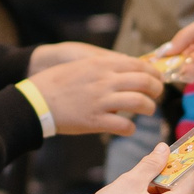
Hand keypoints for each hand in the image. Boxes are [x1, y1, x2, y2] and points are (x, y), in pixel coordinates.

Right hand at [24, 48, 164, 137]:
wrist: (35, 101)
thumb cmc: (56, 82)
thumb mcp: (82, 65)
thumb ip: (105, 66)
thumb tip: (127, 69)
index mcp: (102, 64)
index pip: (139, 65)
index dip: (153, 72)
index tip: (157, 78)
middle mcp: (105, 81)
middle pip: (145, 82)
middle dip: (157, 90)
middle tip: (157, 96)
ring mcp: (101, 101)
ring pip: (139, 103)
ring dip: (149, 108)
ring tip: (148, 111)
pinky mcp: (95, 121)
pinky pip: (123, 126)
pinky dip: (130, 128)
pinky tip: (128, 128)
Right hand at [165, 0, 193, 76]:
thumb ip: (186, 37)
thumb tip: (166, 51)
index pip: (187, 45)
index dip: (174, 52)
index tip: (159, 59)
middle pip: (193, 58)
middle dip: (180, 62)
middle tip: (166, 68)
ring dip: (188, 68)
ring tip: (176, 69)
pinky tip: (189, 70)